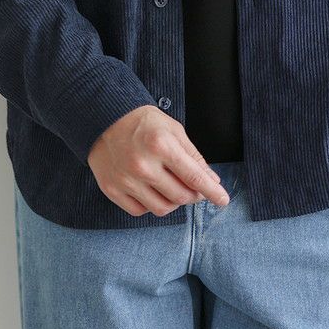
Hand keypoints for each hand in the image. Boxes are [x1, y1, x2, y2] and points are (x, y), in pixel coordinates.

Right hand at [88, 105, 230, 217]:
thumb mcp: (173, 130)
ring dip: (174, 202)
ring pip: (162, 209)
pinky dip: (150, 204)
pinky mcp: (112, 190)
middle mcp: (143, 165)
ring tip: (173, 188)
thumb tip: (212, 180)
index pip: (194, 177)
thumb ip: (193, 156)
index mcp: (161, 145)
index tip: (223, 200)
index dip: (212, 191)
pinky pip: (140, 211)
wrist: (105, 117)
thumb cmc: (144, 122)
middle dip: (194, 195)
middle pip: (180, 196)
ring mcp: (126, 180)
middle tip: (196, 188)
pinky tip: (151, 190)